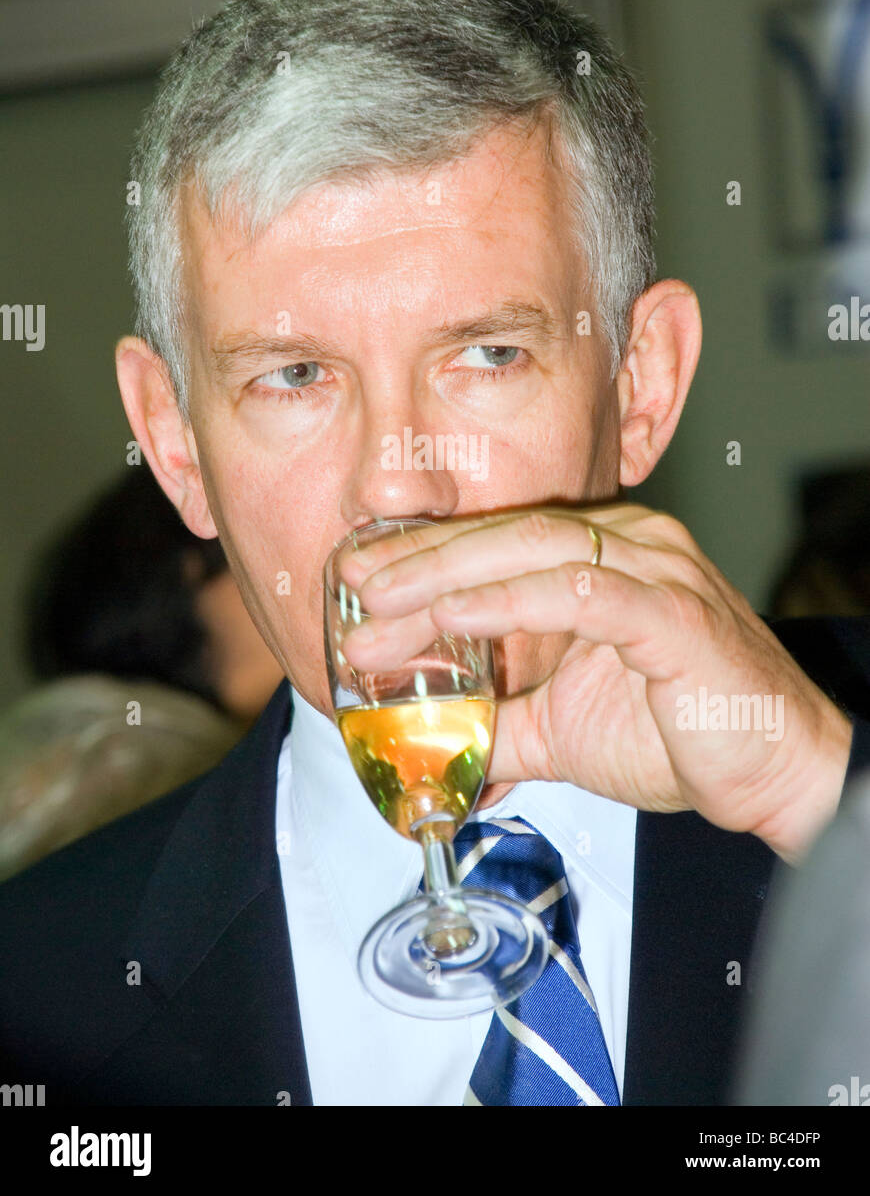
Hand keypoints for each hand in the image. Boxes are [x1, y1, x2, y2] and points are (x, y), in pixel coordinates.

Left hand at [339, 504, 853, 862]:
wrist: (777, 774)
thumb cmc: (680, 735)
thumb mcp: (560, 730)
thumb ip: (495, 724)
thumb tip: (427, 740)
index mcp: (604, 556)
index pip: (498, 541)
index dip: (422, 557)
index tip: (354, 582)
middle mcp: (631, 543)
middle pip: (505, 533)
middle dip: (419, 559)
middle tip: (349, 586)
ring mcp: (656, 569)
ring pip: (533, 551)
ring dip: (446, 577)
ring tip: (378, 606)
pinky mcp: (674, 613)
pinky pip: (579, 593)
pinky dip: (507, 602)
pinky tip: (452, 616)